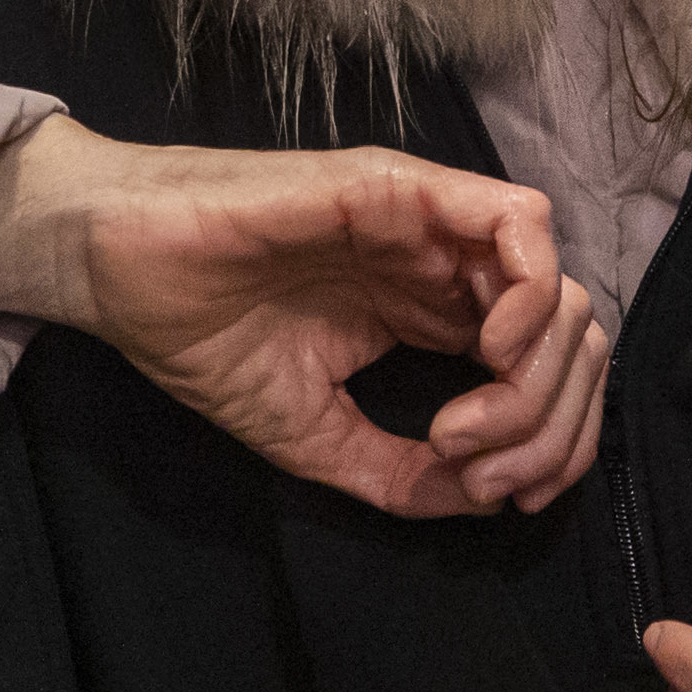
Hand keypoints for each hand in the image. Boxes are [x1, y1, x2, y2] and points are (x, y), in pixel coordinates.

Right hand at [0, 115, 605, 520]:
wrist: (120, 271)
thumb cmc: (202, 337)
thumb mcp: (315, 437)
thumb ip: (400, 475)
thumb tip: (488, 503)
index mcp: (432, 318)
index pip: (548, 374)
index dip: (554, 443)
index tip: (500, 495)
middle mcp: (448, 269)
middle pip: (572, 338)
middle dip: (551, 423)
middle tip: (479, 469)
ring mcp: (434, 224)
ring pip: (559, 287)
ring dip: (538, 375)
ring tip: (464, 427)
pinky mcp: (407, 187)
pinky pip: (520, 222)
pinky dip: (529, 295)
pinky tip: (483, 354)